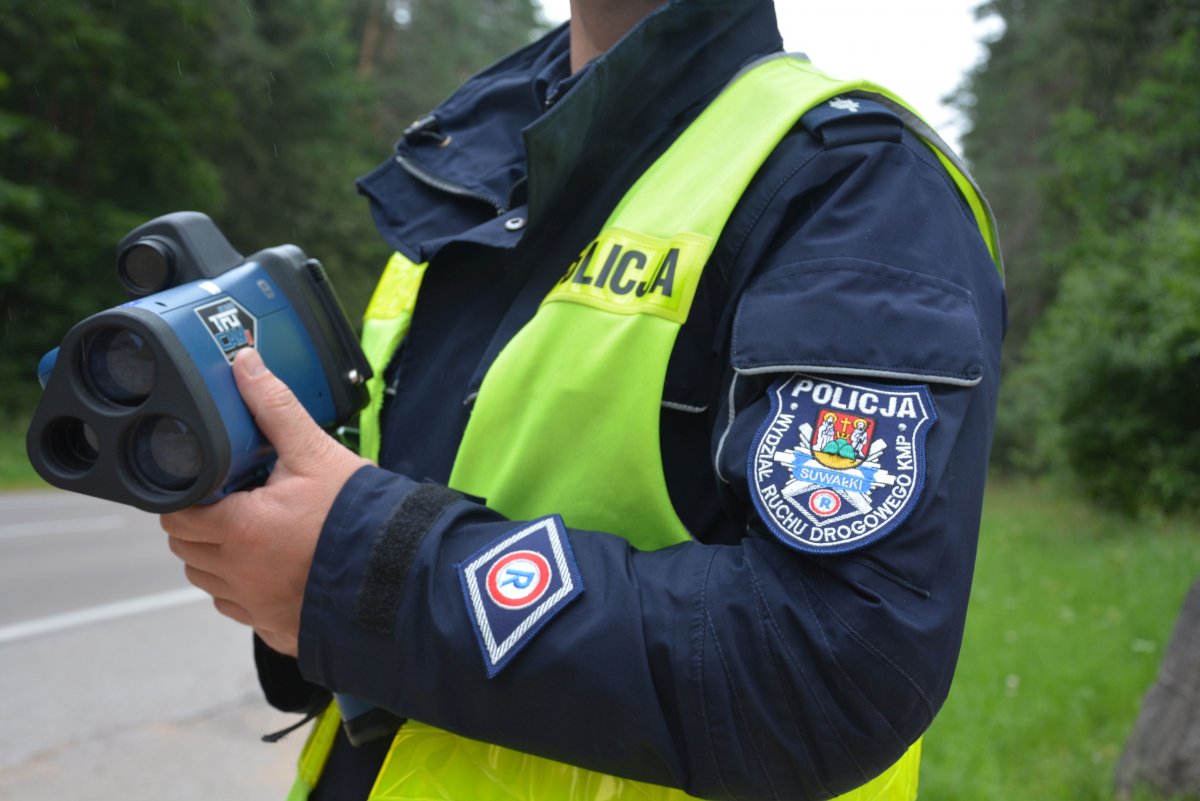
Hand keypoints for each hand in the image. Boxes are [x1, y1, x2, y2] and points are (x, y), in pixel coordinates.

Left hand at [161, 348, 370, 655]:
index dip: (187, 497)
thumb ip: (275, 407)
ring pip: (209, 580)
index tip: (210, 484)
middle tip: (233, 501)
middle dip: (201, 524)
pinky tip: (274, 566)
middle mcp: (238, 574)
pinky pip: (240, 607)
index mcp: (238, 530)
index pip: (177, 516)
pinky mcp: (277, 628)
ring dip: (219, 557)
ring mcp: (256, 607)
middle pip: (187, 549)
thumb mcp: (316, 452)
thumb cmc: (359, 515)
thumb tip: (245, 364)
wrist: (402, 576)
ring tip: (254, 533)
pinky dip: (246, 587)